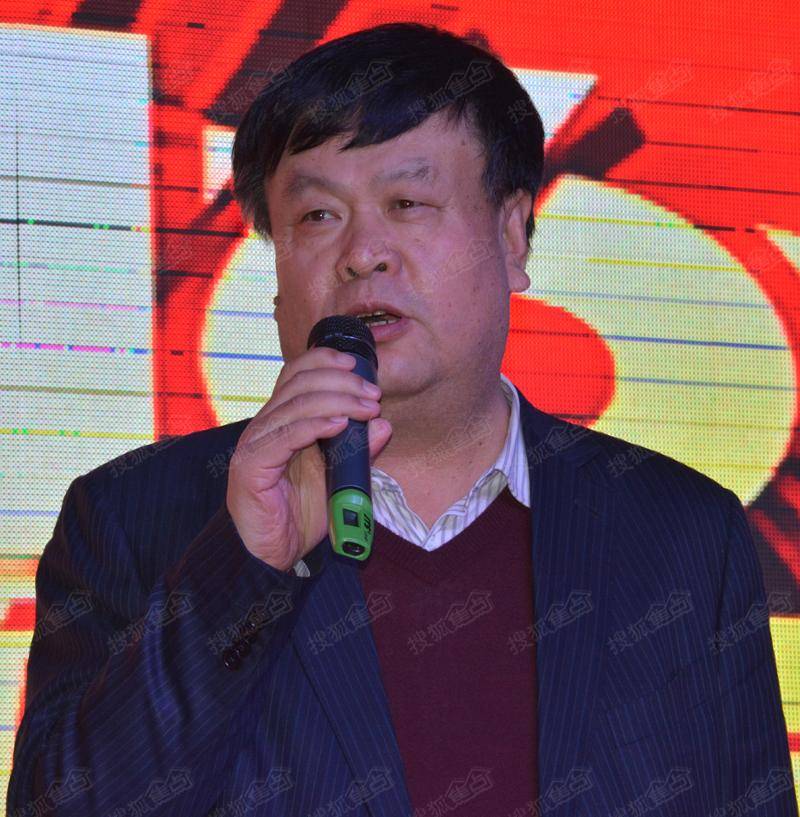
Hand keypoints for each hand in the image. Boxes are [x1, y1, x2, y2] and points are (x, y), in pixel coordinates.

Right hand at [226, 347, 391, 571]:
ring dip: (337, 401)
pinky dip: (314, 425)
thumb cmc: (299, 515)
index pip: (296, 374)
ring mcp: (256, 444)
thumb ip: (359, 451)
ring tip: (365, 409)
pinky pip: (285, 435)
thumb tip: (383, 424)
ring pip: (295, 405)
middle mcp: (265, 426)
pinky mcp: (252, 466)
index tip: (358, 365)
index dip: (325, 362)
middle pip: (299, 383)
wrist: (273, 555)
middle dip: (341, 382)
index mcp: (280, 421)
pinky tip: (339, 425)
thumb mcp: (339, 478)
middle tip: (372, 394)